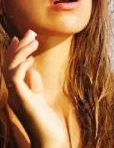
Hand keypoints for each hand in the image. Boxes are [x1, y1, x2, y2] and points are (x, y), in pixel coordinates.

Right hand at [3, 30, 67, 146]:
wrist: (49, 140)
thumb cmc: (46, 121)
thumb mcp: (39, 99)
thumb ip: (34, 85)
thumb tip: (32, 70)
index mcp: (17, 92)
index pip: (11, 68)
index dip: (14, 52)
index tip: (19, 38)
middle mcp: (12, 93)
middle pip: (9, 65)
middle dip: (19, 47)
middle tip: (29, 32)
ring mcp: (15, 97)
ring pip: (10, 68)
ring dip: (21, 52)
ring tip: (34, 40)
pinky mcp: (22, 99)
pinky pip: (15, 78)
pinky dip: (22, 65)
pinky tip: (32, 57)